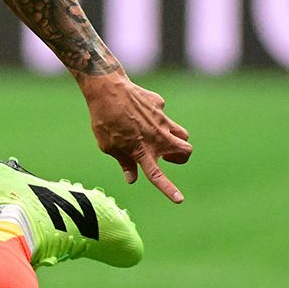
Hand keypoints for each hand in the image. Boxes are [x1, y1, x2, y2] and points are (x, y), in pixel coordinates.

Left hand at [77, 72, 191, 203]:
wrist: (106, 88)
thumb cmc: (103, 119)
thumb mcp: (108, 146)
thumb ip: (124, 162)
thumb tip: (132, 179)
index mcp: (141, 150)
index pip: (157, 175)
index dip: (168, 189)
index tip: (179, 199)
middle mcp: (156, 137)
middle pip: (186, 151)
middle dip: (182, 157)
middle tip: (168, 156)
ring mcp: (161, 120)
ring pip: (183, 133)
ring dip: (177, 139)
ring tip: (162, 138)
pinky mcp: (160, 105)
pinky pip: (163, 114)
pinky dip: (155, 116)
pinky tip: (139, 111)